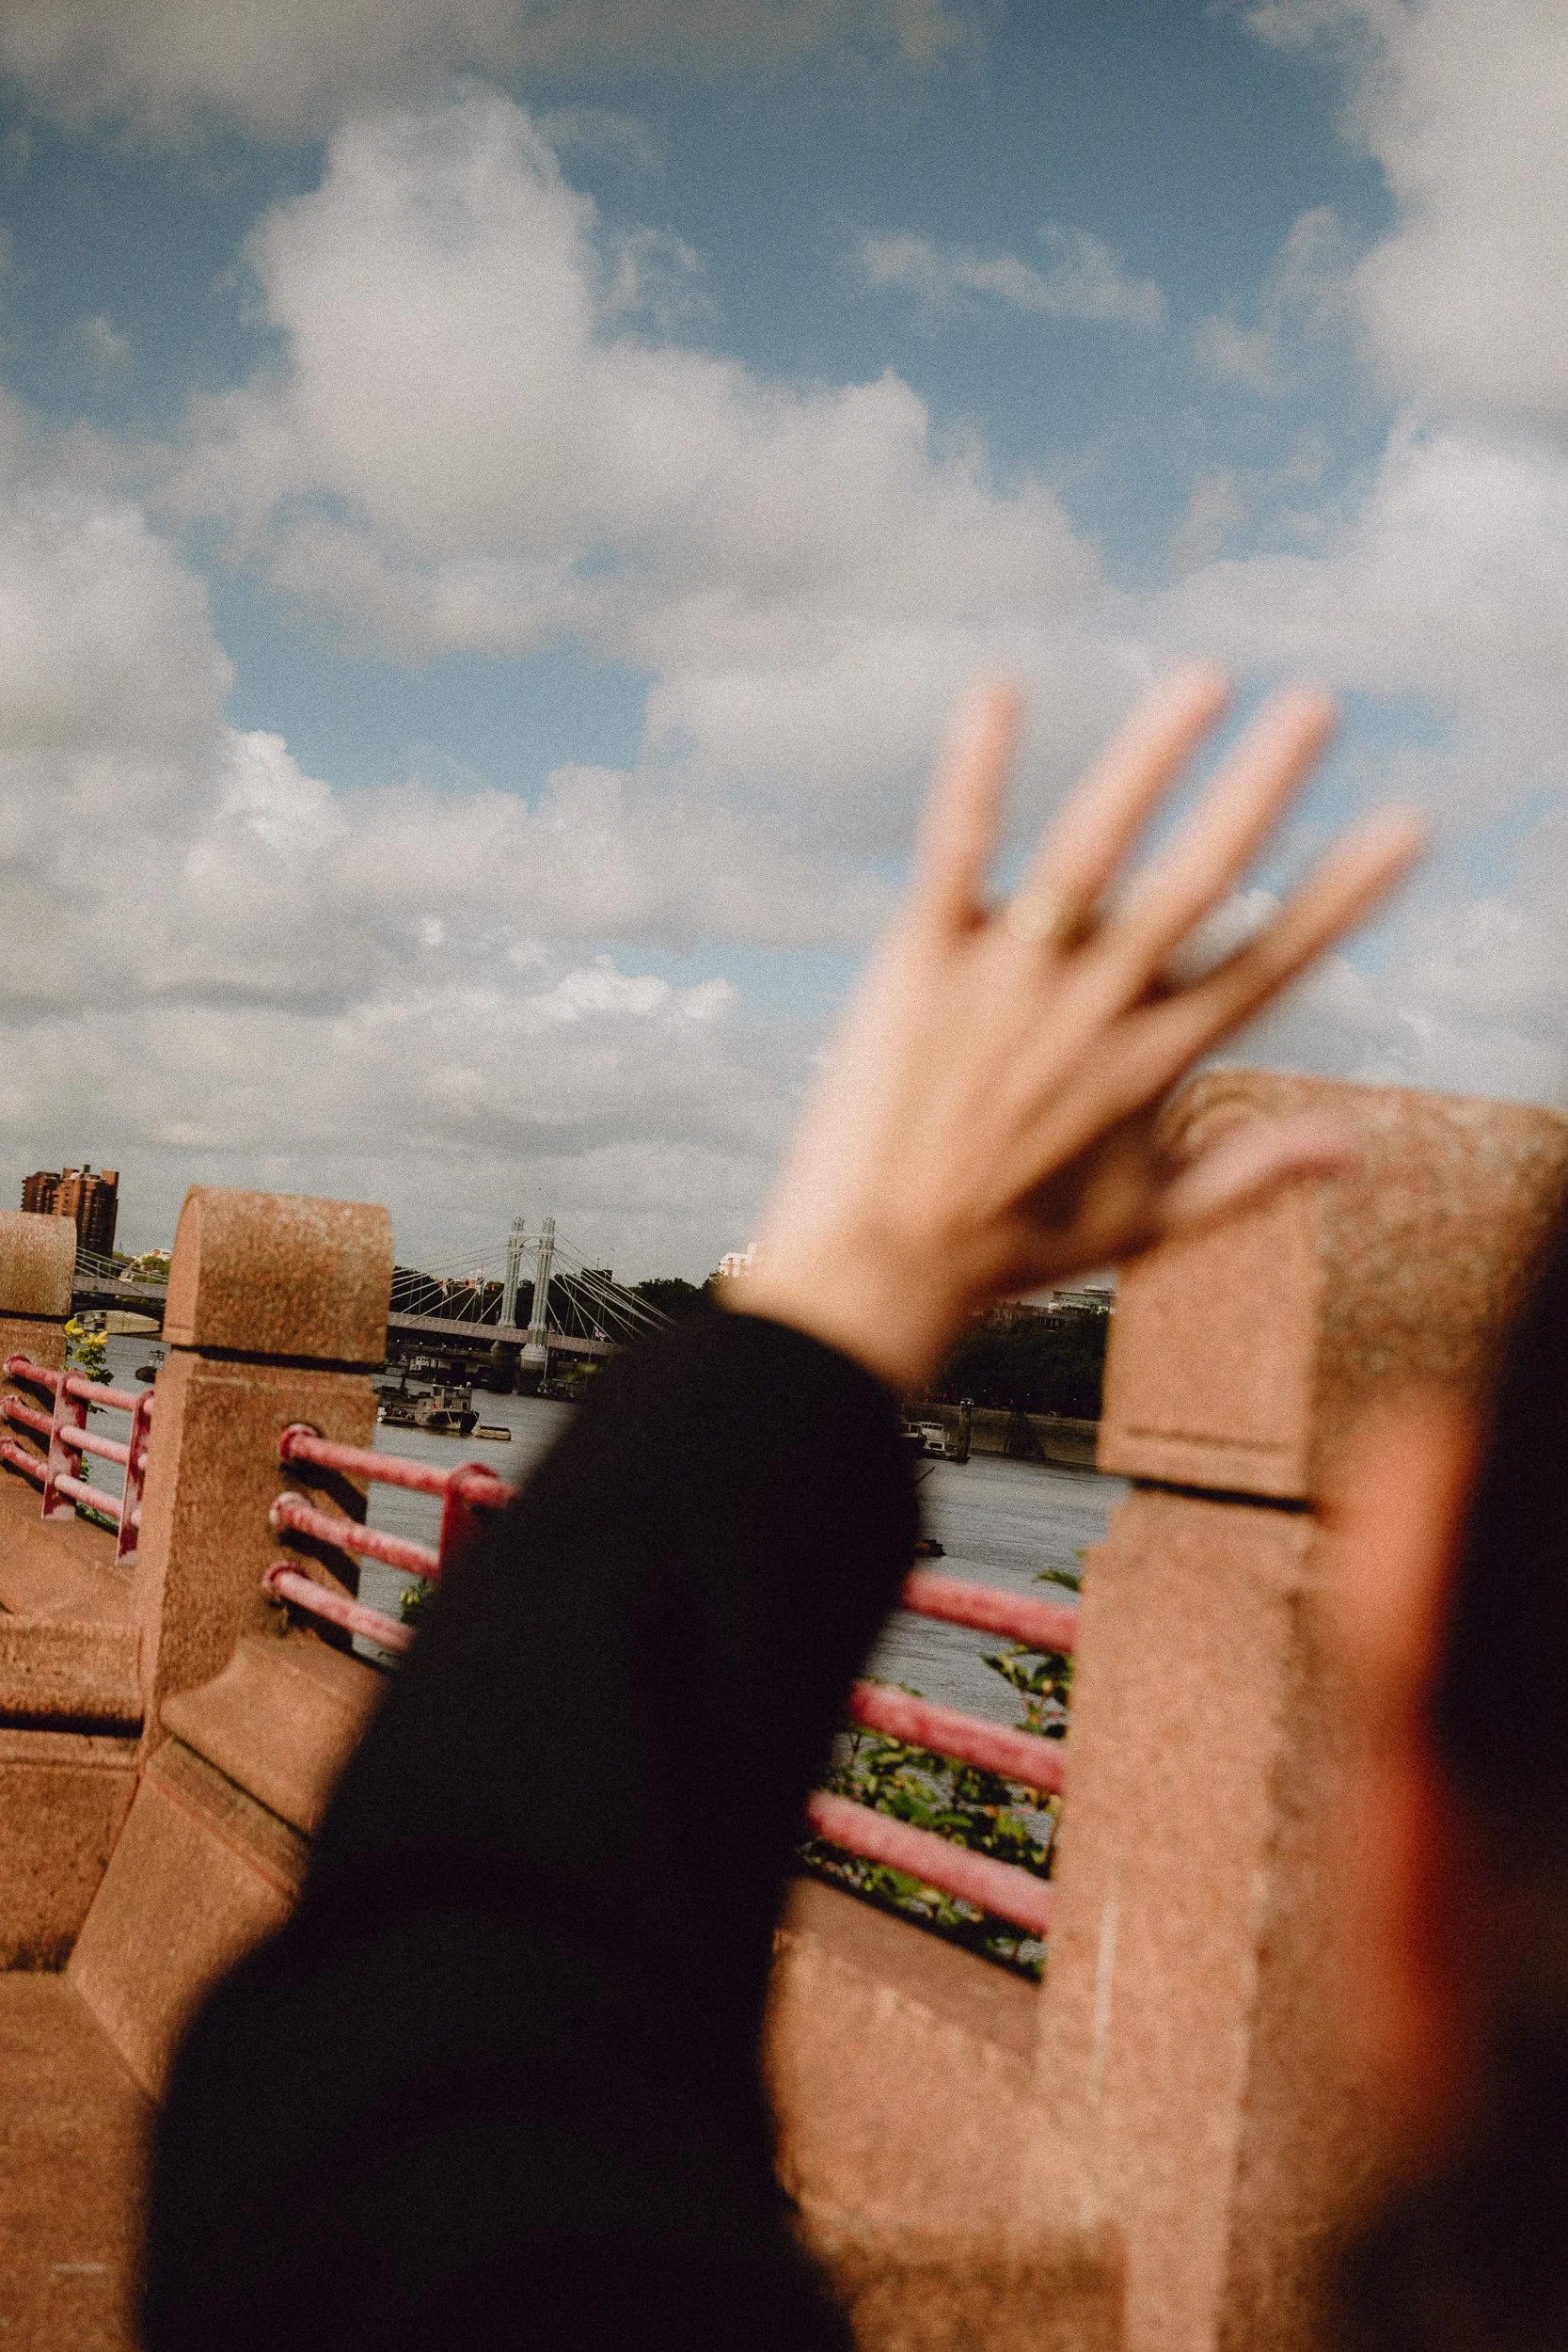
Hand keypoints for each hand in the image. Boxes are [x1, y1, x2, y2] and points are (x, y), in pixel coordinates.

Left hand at [734, 666, 1420, 1391]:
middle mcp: (1092, 1009)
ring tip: (1208, 681)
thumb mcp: (1147, 1222)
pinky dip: (978, 768)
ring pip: (1094, 847)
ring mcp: (1007, 978)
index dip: (1344, 896)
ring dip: (1153, 759)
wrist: (875, 1266)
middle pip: (1198, 884)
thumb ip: (1253, 1173)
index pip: (1269, 964)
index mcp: (1152, 1062)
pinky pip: (957, 845)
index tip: (1405, 828)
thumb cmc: (1010, 1249)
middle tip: (1317, 706)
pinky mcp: (922, 959)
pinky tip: (999, 687)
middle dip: (1262, 791)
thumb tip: (1359, 1145)